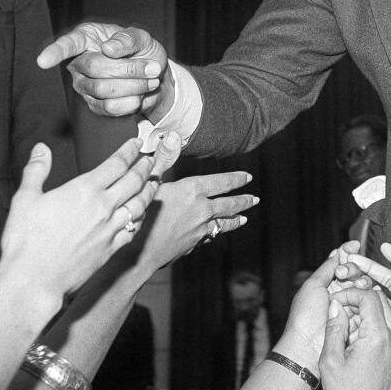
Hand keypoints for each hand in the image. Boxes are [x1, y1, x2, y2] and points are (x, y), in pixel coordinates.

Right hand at [0, 136, 162, 307]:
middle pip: (134, 180)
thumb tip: (41, 149)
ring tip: (155, 181)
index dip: (129, 151)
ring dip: (150, 190)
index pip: (116, 164)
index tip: (137, 143)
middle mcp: (104, 207)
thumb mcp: (25, 199)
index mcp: (85, 190)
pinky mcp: (112, 248)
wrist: (34, 281)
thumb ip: (36, 171)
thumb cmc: (25, 241)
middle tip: (151, 158)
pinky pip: (134, 229)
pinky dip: (141, 218)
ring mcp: (111, 229)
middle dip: (145, 166)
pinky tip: (141, 215)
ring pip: (140, 204)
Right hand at [36, 21, 170, 117]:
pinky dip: (132, 102)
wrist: (154, 75)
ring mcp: (84, 86)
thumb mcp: (142, 38)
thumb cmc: (142, 50)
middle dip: (130, 69)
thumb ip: (128, 39)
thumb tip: (108, 48)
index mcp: (86, 38)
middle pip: (95, 68)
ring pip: (103, 90)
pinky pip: (110, 108)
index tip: (43, 61)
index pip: (67, 45)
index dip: (54, 52)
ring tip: (151, 80)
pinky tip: (140, 94)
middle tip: (153, 68)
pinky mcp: (94, 105)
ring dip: (135, 86)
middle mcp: (79, 62)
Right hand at [122, 165, 257, 277]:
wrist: (135, 253)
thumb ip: (163, 159)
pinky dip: (215, 233)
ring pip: (223, 223)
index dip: (236, 179)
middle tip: (254, 199)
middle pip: (228, 204)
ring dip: (235, 220)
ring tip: (243, 218)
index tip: (247, 177)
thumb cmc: (138, 215)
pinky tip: (216, 233)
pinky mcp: (193, 245)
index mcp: (192, 191)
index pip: (221, 182)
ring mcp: (199, 229)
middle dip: (243, 201)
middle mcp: (201, 210)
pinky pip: (210, 237)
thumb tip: (172, 136)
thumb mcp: (150, 182)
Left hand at [274, 244, 360, 370]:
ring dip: (363, 282)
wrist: (307, 347)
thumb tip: (340, 250)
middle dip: (355, 269)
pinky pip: (370, 304)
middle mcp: (341, 294)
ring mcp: (351, 307)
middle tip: (346, 274)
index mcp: (328, 284)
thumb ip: (328, 267)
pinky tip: (368, 294)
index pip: (343, 263)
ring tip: (357, 285)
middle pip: (357, 273)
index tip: (355, 246)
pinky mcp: (360, 320)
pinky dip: (370, 296)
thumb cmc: (305, 317)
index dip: (350, 254)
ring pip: (365, 287)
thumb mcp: (313, 285)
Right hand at [319, 289, 390, 389]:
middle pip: (379, 299)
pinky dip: (372, 323)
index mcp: (378, 336)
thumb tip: (336, 306)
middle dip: (358, 300)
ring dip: (365, 311)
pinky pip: (388, 324)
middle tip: (340, 310)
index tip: (336, 302)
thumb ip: (334, 328)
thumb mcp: (331, 360)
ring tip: (346, 326)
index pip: (369, 296)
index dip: (349, 294)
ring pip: (385, 310)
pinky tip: (356, 337)